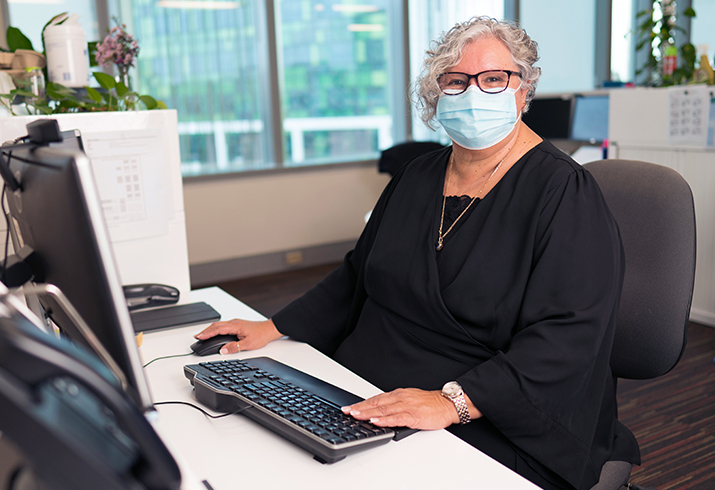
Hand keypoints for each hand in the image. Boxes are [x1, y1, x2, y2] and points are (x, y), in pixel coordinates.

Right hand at [194, 318, 282, 353]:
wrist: (269, 329)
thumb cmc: (261, 335)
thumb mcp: (247, 344)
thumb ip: (234, 347)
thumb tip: (222, 350)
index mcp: (235, 326)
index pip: (217, 329)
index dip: (207, 333)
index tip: (199, 337)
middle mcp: (234, 322)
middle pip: (216, 325)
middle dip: (205, 331)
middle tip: (197, 337)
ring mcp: (235, 323)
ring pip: (219, 325)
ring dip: (210, 330)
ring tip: (202, 335)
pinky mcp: (237, 325)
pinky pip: (223, 326)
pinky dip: (216, 329)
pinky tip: (214, 333)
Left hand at [341, 388, 462, 429]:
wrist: (447, 404)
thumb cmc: (430, 404)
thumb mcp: (409, 400)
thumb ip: (395, 406)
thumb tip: (379, 413)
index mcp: (398, 395)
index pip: (375, 399)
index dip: (361, 403)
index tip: (349, 407)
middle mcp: (400, 398)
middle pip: (376, 403)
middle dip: (359, 408)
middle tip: (346, 411)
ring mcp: (406, 406)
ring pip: (383, 410)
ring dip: (367, 413)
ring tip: (355, 415)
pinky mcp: (413, 415)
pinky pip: (396, 418)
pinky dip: (384, 420)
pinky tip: (375, 421)